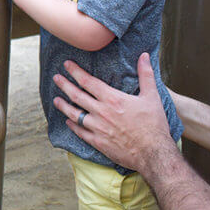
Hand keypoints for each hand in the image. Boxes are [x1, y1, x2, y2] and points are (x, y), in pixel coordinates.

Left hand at [51, 53, 176, 173]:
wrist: (153, 153)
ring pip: (74, 114)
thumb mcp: (152, 96)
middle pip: (76, 96)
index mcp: (112, 99)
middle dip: (64, 85)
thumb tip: (145, 56)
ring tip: (55, 100)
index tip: (66, 65)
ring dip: (63, 106)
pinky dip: (72, 126)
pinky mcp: (97, 142)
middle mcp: (101, 112)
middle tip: (56, 78)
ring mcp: (97, 128)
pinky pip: (80, 132)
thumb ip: (145, 74)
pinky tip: (68, 122)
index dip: (75, 72)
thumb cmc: (153, 125)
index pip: (87, 81)